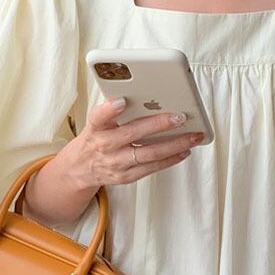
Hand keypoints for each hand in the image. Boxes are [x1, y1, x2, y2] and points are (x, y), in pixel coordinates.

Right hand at [61, 96, 205, 190]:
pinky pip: (152, 168)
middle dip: (159, 124)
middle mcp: (105, 145)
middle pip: (134, 134)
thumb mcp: (98, 121)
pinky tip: (184, 150)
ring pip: (149, 153)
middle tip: (180, 116)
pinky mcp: (126, 176)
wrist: (81, 168)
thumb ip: (116, 111)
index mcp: (96, 127)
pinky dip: (170, 159)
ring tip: (193, 136)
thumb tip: (147, 98)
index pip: (99, 116)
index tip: (121, 101)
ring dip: (175, 144)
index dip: (110, 109)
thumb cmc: (96, 137)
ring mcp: (116, 163)